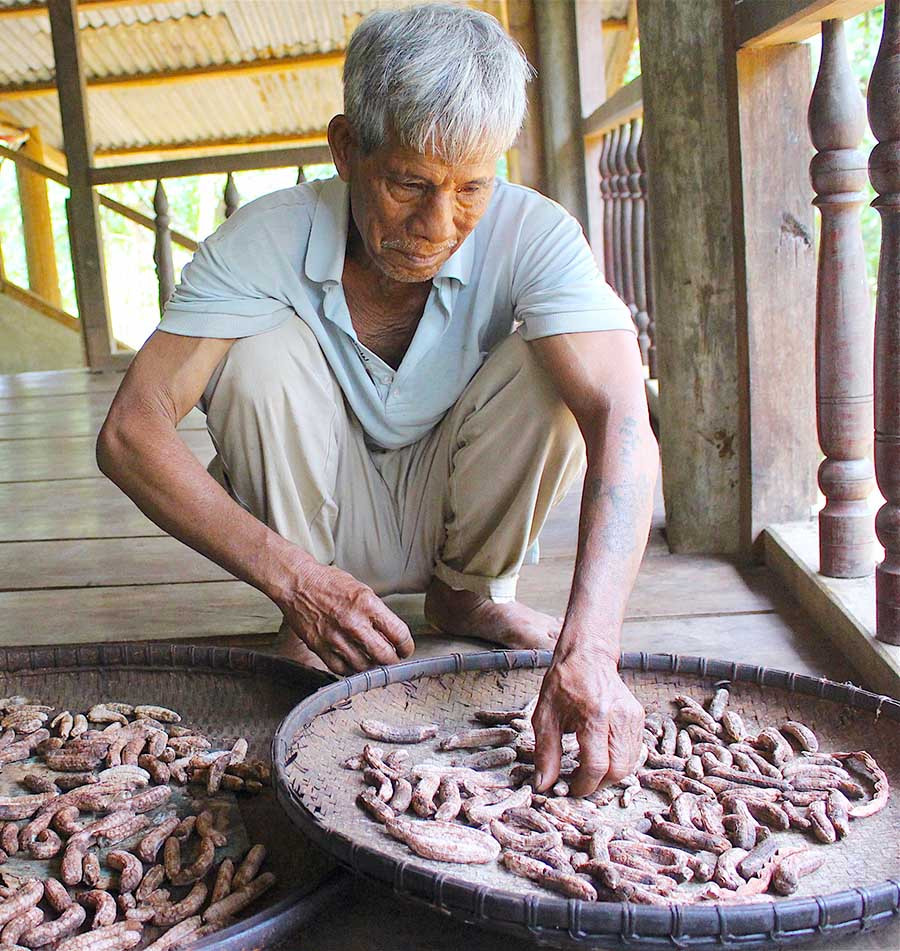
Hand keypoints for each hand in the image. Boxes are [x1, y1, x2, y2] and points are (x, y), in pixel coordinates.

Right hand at [278, 561, 413, 674]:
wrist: (297, 583)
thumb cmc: (330, 583)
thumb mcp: (362, 590)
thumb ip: (377, 613)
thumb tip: (391, 636)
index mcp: (367, 604)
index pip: (399, 634)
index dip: (407, 646)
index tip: (405, 648)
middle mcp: (353, 623)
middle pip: (384, 656)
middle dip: (393, 660)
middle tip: (392, 658)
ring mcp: (335, 637)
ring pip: (364, 666)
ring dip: (372, 666)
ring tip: (373, 660)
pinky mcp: (319, 647)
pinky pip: (341, 669)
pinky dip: (351, 669)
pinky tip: (354, 662)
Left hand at [532, 646, 643, 795]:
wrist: (587, 656)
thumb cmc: (563, 683)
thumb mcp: (545, 716)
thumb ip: (545, 753)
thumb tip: (544, 785)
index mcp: (594, 716)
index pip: (596, 766)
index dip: (583, 786)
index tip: (570, 789)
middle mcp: (619, 718)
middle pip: (618, 771)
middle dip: (598, 785)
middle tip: (580, 782)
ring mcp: (632, 718)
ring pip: (629, 765)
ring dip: (609, 775)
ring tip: (588, 769)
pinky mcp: (638, 718)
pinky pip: (633, 752)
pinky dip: (618, 761)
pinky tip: (601, 754)